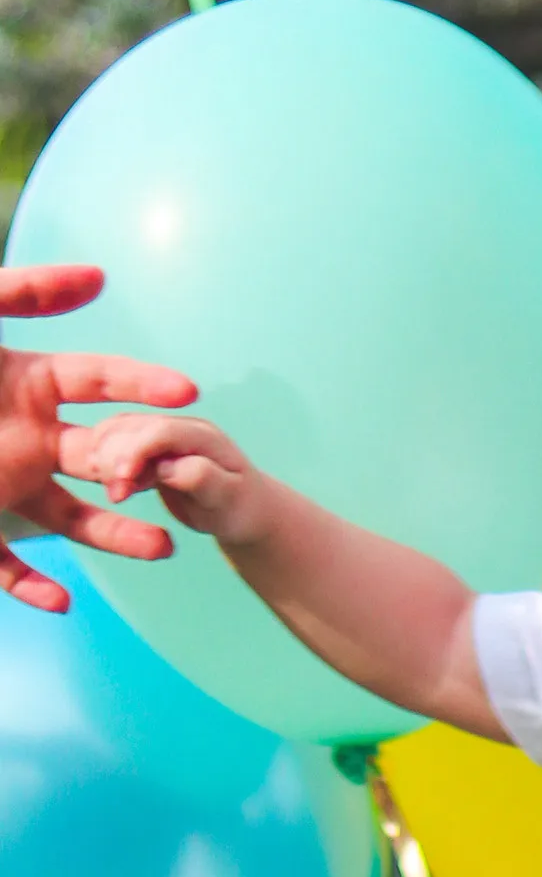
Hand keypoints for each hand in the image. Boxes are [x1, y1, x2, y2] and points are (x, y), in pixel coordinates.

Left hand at [0, 264, 197, 609]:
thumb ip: (22, 292)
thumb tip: (98, 275)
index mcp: (30, 386)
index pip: (103, 384)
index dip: (144, 384)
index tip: (187, 391)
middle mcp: (27, 438)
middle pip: (106, 456)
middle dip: (151, 469)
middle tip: (184, 477)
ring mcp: (1, 486)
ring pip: (73, 518)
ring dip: (117, 536)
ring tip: (162, 550)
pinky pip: (3, 567)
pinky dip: (30, 587)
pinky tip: (61, 601)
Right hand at [64, 412, 267, 545]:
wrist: (243, 510)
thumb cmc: (240, 507)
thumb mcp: (228, 498)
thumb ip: (201, 478)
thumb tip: (168, 467)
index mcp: (202, 436)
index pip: (160, 432)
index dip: (135, 452)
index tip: (122, 481)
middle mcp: (177, 427)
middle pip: (129, 428)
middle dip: (114, 459)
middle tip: (118, 496)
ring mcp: (159, 436)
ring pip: (113, 433)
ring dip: (105, 460)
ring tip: (118, 493)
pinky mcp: (145, 449)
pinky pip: (112, 446)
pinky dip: (105, 465)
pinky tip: (114, 488)